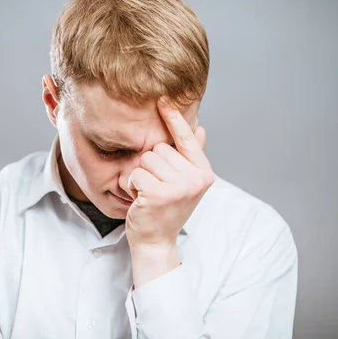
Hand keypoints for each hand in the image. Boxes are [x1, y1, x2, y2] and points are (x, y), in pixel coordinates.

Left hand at [125, 97, 215, 251]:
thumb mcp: (184, 182)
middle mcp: (196, 179)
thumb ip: (192, 156)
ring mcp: (179, 187)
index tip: (163, 98)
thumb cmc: (166, 209)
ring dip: (142, 176)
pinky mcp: (160, 194)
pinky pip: (137, 173)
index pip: (187, 139)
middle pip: (160, 149)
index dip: (174, 118)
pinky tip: (142, 200)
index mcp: (204, 173)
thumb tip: (200, 128)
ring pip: (146, 160)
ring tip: (150, 193)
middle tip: (157, 188)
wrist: (156, 240)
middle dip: (152, 166)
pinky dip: (134, 186)